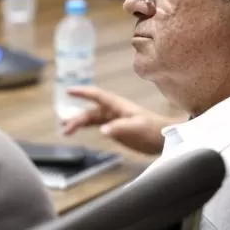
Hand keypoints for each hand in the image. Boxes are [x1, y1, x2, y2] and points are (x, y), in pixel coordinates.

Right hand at [60, 86, 179, 154]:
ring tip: (65, 131)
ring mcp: (114, 119)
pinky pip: (98, 125)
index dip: (83, 93)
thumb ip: (120, 128)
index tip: (69, 91)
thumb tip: (102, 130)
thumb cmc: (153, 129)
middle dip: (77, 118)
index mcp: (118, 106)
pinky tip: (79, 133)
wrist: (165, 138)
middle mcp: (114, 111)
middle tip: (65, 128)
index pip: (97, 96)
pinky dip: (87, 127)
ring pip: (92, 119)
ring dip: (79, 123)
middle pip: (91, 111)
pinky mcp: (116, 129)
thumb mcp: (137, 127)